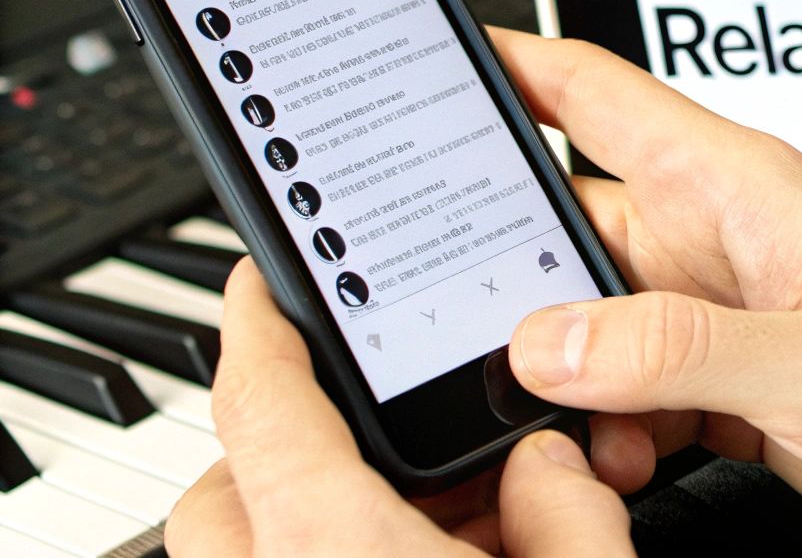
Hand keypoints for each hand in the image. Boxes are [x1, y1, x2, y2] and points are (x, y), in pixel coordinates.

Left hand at [165, 260, 632, 556]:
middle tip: (360, 416)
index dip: (257, 323)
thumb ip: (567, 501)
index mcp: (331, 547)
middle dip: (283, 441)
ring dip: (312, 519)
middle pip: (225, 489)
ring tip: (421, 518)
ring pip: (249, 552)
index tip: (262, 280)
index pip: (259, 401)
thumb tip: (546, 457)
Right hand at [493, 28, 801, 557]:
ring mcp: (716, 312)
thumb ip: (684, 347)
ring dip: (562, 370)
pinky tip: (621, 454)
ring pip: (584, 318)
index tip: (420, 59)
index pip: (597, 95)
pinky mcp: (724, 382)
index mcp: (742, 189)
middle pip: (564, 220)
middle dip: (504, 267)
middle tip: (447, 310)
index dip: (506, 64)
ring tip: (570, 416)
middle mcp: (717, 240)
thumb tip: (555, 339)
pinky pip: (623, 387)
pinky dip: (604, 424)